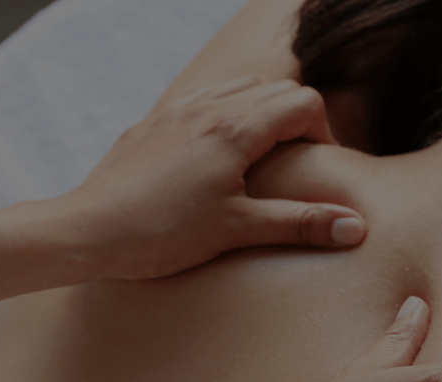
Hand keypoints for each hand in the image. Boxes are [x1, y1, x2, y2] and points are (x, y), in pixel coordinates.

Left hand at [60, 74, 367, 279]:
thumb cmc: (161, 234)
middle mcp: (207, 109)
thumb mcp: (239, 231)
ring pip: (238, 87)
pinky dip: (224, 115)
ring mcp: (176, 113)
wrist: (85, 232)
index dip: (321, 133)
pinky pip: (202, 100)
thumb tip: (357, 227)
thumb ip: (301, 224)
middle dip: (297, 121)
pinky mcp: (151, 125)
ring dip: (261, 113)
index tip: (313, 169)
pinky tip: (215, 158)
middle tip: (292, 167)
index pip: (303, 103)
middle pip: (276, 90)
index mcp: (234, 129)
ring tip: (258, 159)